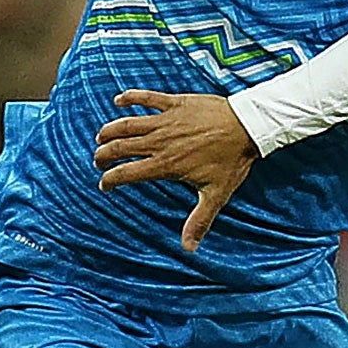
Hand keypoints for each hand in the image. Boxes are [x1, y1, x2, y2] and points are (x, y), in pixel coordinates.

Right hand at [94, 92, 260, 251]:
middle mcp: (160, 142)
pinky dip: (130, 97)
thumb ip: (199, 221)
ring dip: (110, 130)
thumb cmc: (232, 161)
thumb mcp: (216, 194)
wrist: (247, 126)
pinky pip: (147, 97)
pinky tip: (119, 100)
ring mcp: (166, 120)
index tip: (105, 185)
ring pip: (127, 123)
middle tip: (99, 160)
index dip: (110, 180)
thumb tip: (189, 249)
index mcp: (165, 165)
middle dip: (104, 155)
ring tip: (102, 137)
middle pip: (120, 147)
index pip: (126, 173)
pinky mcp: (175, 103)